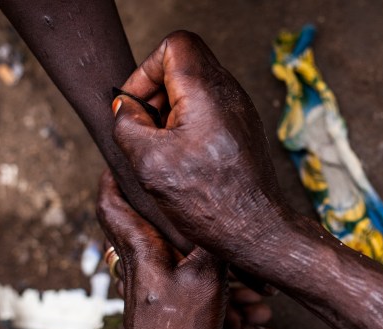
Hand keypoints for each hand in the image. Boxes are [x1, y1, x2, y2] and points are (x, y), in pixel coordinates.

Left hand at [96, 169, 225, 328]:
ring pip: (185, 272)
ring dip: (223, 279)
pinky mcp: (167, 312)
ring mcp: (154, 292)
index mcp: (143, 252)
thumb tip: (222, 213)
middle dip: (174, 217)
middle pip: (150, 231)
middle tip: (196, 207)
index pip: (113, 204)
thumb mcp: (205, 277)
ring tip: (259, 301)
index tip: (123, 159)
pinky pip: (199, 300)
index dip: (113, 178)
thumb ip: (213, 242)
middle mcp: (143, 268)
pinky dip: (229, 308)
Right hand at [112, 30, 291, 258]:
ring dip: (170, 109)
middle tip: (145, 126)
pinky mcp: (244, 128)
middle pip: (185, 63)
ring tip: (162, 144)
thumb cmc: (210, 202)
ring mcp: (241, 110)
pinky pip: (209, 108)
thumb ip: (128, 124)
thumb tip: (126, 107)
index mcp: (208, 92)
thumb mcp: (149, 162)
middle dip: (155, 90)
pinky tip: (181, 155)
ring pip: (196, 86)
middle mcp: (231, 93)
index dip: (146, 69)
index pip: (175, 44)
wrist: (256, 231)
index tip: (136, 105)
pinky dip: (188, 123)